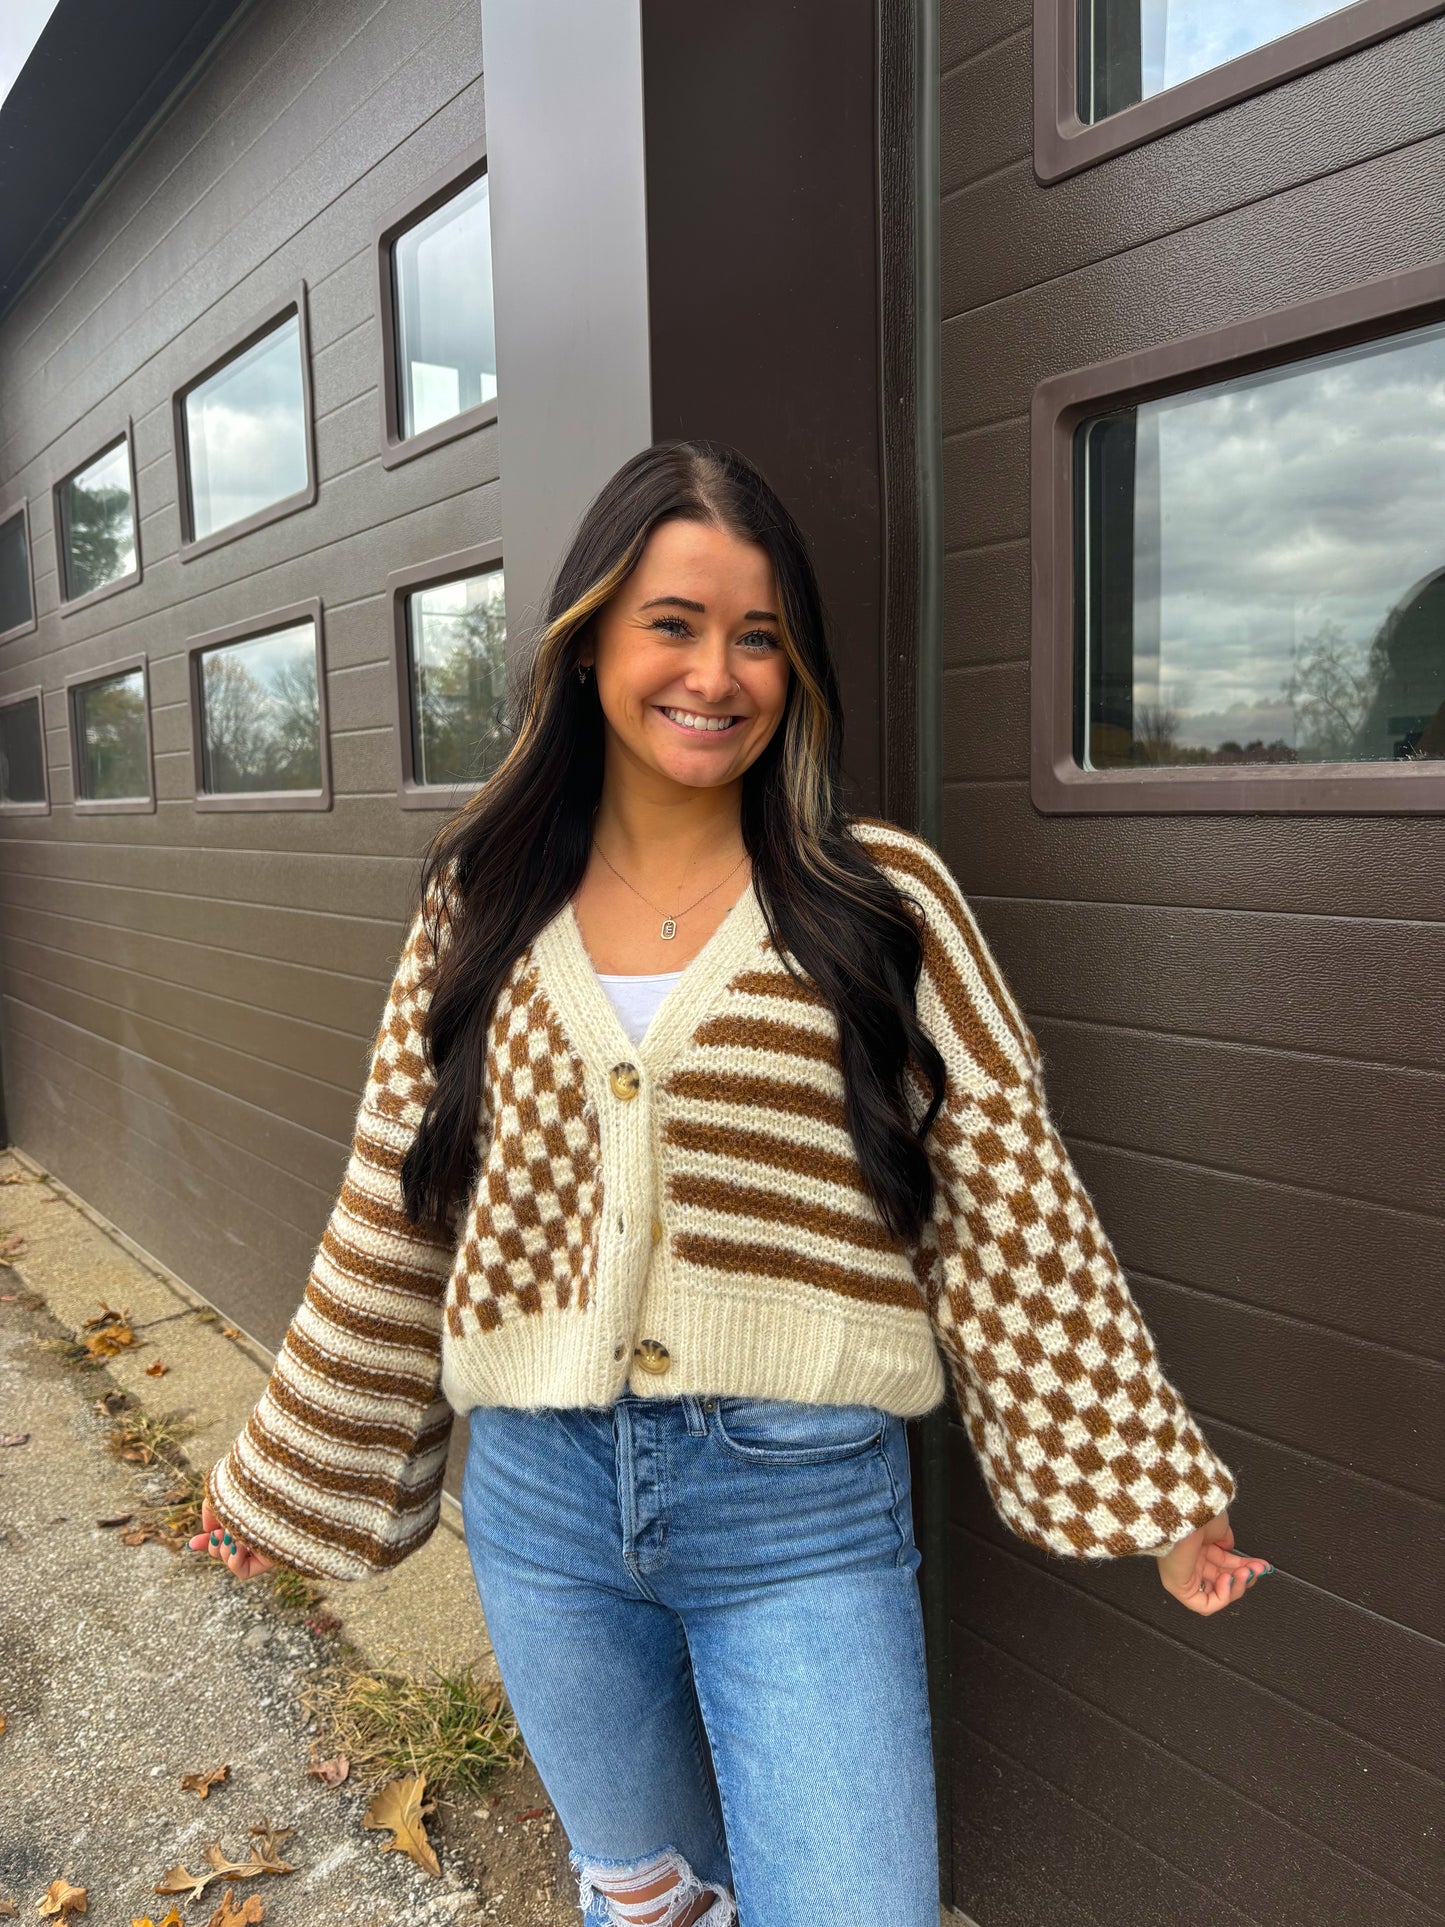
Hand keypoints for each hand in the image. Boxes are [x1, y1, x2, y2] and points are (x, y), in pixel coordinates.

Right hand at [188, 1495, 276, 1580]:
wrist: (274, 1488)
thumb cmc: (250, 1487)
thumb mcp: (224, 1495)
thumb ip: (211, 1510)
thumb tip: (208, 1531)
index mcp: (246, 1517)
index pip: (223, 1537)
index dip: (205, 1542)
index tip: (192, 1544)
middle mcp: (254, 1533)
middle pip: (223, 1551)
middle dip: (213, 1545)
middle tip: (218, 1533)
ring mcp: (261, 1547)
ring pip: (230, 1560)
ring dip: (224, 1548)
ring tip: (232, 1534)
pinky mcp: (269, 1559)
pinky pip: (242, 1571)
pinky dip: (234, 1559)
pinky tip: (241, 1543)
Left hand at [1156, 1509, 1270, 1614]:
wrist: (1186, 1513)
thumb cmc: (1199, 1514)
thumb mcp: (1219, 1526)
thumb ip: (1226, 1540)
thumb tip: (1231, 1550)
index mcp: (1199, 1546)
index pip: (1225, 1565)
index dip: (1245, 1567)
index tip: (1260, 1566)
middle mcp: (1191, 1561)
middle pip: (1223, 1579)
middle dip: (1245, 1577)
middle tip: (1257, 1570)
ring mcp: (1185, 1574)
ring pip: (1216, 1594)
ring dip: (1237, 1586)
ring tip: (1245, 1573)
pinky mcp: (1178, 1586)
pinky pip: (1204, 1604)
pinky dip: (1222, 1597)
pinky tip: (1227, 1581)